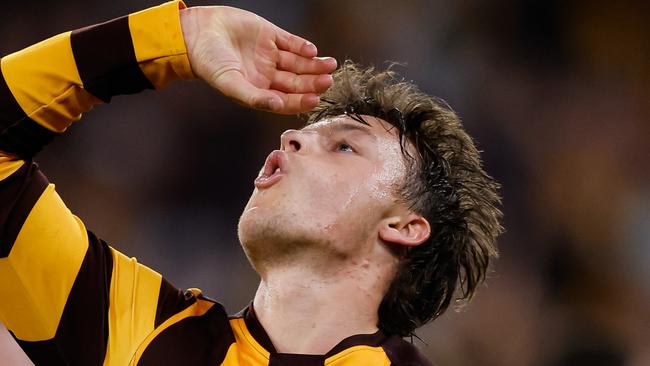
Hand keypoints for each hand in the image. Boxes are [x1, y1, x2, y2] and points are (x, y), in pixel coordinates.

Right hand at [180, 6, 336, 114]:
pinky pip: (291, 42)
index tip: (315, 99)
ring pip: (298, 63)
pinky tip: (312, 51)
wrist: (196, 33)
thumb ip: (255, 97)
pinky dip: (302, 46)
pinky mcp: (270, 35)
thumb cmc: (209, 63)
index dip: (302, 101)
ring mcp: (270, 55)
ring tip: (329, 64)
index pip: (287, 100)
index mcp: (259, 91)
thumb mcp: (231, 84)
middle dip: (313, 82)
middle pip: (297, 82)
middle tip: (328, 81)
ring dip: (314, 65)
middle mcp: (267, 75)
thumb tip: (278, 106)